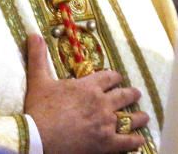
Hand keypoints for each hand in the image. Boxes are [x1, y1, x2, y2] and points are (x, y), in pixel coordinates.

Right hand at [24, 34, 149, 152]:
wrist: (38, 138)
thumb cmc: (39, 110)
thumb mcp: (38, 80)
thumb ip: (38, 57)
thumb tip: (33, 35)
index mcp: (88, 87)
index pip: (109, 77)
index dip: (115, 77)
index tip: (118, 78)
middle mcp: (102, 103)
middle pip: (123, 96)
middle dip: (131, 94)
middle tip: (136, 93)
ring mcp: (106, 124)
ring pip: (129, 118)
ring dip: (138, 117)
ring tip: (144, 116)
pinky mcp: (107, 144)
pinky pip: (127, 142)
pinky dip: (136, 140)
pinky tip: (141, 140)